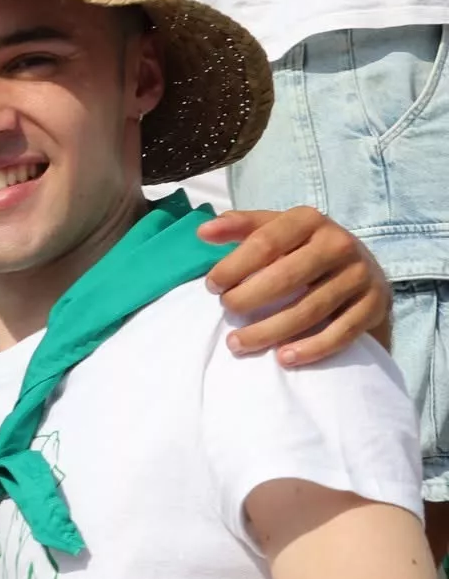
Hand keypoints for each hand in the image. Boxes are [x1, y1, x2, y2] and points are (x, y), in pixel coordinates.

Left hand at [199, 206, 391, 364]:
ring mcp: (360, 275)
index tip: (212, 287)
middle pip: (287, 277)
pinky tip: (283, 358)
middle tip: (226, 312)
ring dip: (269, 331)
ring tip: (238, 344)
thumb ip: (240, 227)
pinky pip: (341, 332)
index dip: (234, 266)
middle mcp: (339, 244)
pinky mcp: (374, 305)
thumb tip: (203, 231)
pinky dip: (311, 348)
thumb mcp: (275, 229)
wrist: (361, 268)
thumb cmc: (301, 249)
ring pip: (310, 310)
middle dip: (248, 299)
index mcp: (309, 220)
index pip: (266, 242)